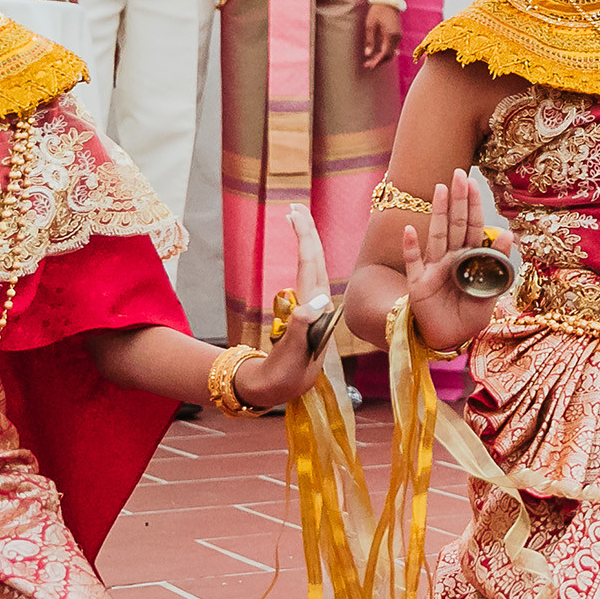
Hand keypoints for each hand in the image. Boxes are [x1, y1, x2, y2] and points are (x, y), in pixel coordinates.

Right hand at [229, 204, 333, 407]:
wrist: (283, 391)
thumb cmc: (285, 377)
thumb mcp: (293, 356)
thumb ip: (301, 330)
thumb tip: (313, 304)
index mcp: (314, 308)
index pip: (311, 263)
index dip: (305, 236)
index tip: (295, 213)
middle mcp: (316, 304)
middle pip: (314, 259)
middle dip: (307, 231)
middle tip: (296, 207)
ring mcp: (312, 308)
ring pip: (312, 267)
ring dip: (306, 242)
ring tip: (296, 220)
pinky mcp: (306, 314)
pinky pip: (306, 278)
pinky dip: (302, 260)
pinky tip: (301, 255)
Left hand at [362, 1, 402, 67]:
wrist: (388, 0)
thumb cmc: (378, 11)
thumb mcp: (370, 25)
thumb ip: (370, 40)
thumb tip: (368, 54)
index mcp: (391, 35)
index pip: (385, 53)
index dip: (377, 61)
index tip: (369, 66)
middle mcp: (397, 37)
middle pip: (389, 55)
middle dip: (378, 62)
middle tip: (367, 65)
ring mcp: (398, 36)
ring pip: (391, 52)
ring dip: (381, 58)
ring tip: (369, 61)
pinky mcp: (397, 35)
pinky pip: (391, 47)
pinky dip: (384, 52)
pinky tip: (376, 54)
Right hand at [399, 168, 513, 354]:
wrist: (451, 338)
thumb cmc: (469, 314)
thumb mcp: (490, 290)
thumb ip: (497, 264)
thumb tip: (509, 234)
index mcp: (468, 258)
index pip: (471, 226)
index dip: (472, 205)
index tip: (472, 182)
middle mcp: (449, 258)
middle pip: (454, 224)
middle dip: (457, 199)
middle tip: (459, 173)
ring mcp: (432, 268)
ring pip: (436, 235)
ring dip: (437, 213)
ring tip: (440, 190)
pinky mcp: (418, 284)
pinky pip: (413, 263)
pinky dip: (411, 247)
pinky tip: (411, 230)